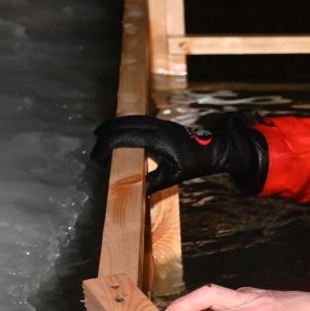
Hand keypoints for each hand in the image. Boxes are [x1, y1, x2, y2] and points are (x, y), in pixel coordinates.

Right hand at [90, 115, 268, 194]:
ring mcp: (159, 122)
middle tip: (94, 152)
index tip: (97, 158)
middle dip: (105, 136)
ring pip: (129, 119)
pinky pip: (137, 119)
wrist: (215, 149)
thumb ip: (153, 182)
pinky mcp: (161, 123)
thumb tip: (134, 191)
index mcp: (157, 139)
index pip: (123, 139)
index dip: (107, 147)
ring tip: (98, 135)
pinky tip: (117, 129)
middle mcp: (156, 127)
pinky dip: (123, 123)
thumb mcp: (174, 176)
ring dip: (112, 126)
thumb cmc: (195, 163)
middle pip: (122, 126)